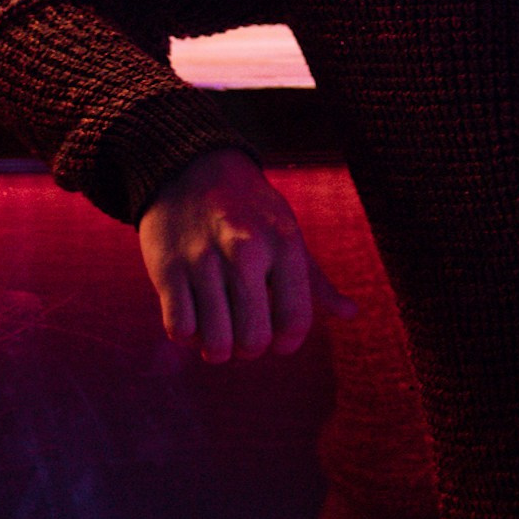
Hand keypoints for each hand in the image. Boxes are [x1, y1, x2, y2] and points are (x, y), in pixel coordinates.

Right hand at [139, 147, 357, 364]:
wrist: (189, 168)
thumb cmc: (249, 210)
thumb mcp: (288, 234)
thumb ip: (315, 280)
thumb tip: (351, 313)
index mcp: (284, 244)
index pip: (296, 320)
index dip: (288, 343)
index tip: (278, 341)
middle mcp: (246, 251)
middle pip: (254, 340)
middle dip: (249, 350)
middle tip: (243, 337)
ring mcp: (204, 260)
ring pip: (215, 341)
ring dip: (217, 349)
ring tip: (218, 335)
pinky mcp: (167, 268)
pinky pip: (179, 329)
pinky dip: (187, 336)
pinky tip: (193, 319)